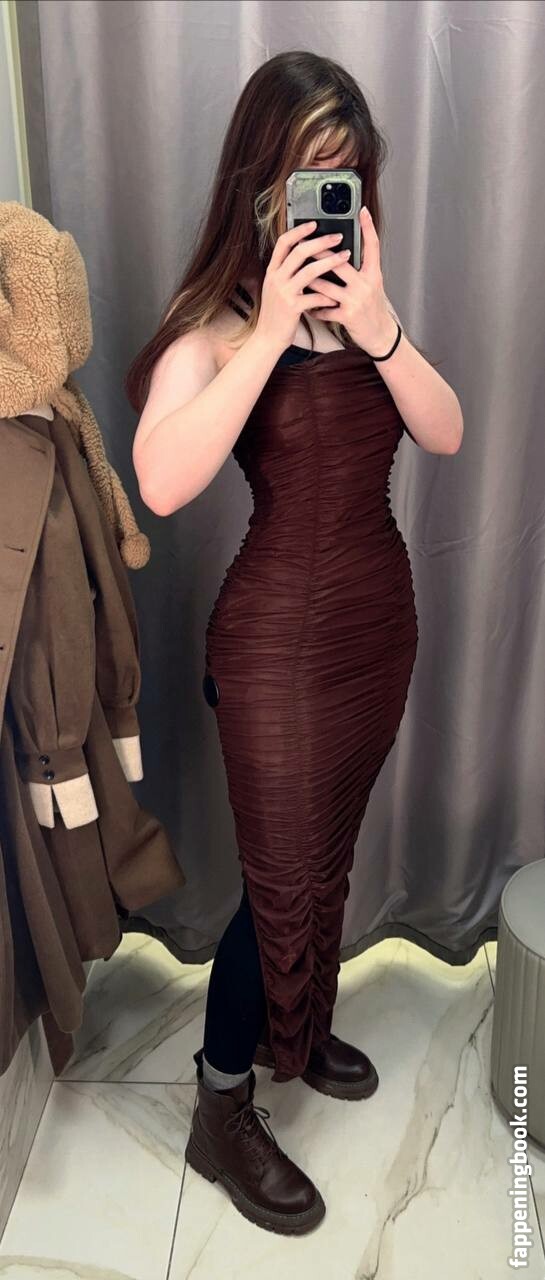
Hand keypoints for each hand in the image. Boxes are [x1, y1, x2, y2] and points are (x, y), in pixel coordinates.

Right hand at [254, 220, 351, 352]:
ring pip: (310, 271)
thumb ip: (286, 272)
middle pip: (299, 252)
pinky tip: (337, 295)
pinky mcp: (292, 308)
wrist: (267, 338)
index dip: (299, 231)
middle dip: (321, 241)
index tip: (314, 224)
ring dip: (330, 261)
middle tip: (338, 236)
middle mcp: (276, 279)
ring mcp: (283, 292)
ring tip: (345, 257)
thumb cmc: (277, 314)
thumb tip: (304, 255)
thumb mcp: (276, 288)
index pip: (283, 243)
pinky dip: (328, 295)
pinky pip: (314, 296)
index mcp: (272, 271)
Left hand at [310, 207, 398, 355]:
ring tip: (297, 275)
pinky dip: (313, 307)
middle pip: (339, 262)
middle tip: (304, 243)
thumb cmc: (372, 308)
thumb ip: (360, 269)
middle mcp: (365, 284)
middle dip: (318, 253)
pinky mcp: (347, 316)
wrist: (380, 335)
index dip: (368, 227)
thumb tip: (343, 252)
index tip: (362, 211)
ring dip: (309, 281)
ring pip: (324, 285)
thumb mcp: (372, 285)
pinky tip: (306, 305)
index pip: (372, 246)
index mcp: (373, 274)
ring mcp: (355, 300)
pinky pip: (323, 308)